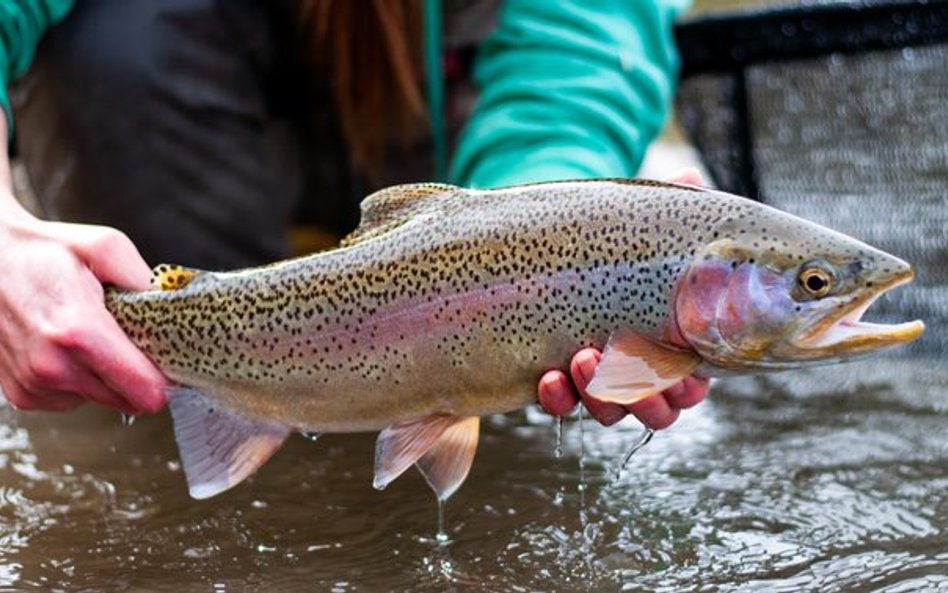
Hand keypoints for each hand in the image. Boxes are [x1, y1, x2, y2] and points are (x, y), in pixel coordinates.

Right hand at [0, 198, 167, 413]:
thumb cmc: (43, 252)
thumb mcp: (105, 247)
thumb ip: (145, 281)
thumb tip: (175, 309)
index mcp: (79, 331)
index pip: (144, 388)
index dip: (165, 377)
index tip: (169, 361)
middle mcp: (54, 366)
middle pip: (128, 399)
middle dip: (137, 373)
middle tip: (127, 338)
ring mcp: (35, 384)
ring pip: (102, 400)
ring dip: (106, 376)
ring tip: (89, 336)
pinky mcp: (23, 395)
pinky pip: (73, 400)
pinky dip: (79, 379)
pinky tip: (67, 348)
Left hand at [535, 168, 709, 428]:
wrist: (549, 250)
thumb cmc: (609, 242)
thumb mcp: (635, 224)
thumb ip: (667, 207)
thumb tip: (691, 179)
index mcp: (671, 345)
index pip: (691, 383)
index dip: (688, 387)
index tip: (681, 373)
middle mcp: (638, 371)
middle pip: (655, 408)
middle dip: (644, 397)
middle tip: (629, 366)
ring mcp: (597, 381)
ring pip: (609, 411)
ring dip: (598, 395)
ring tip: (581, 358)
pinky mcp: (559, 382)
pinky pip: (561, 406)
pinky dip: (558, 398)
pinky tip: (548, 378)